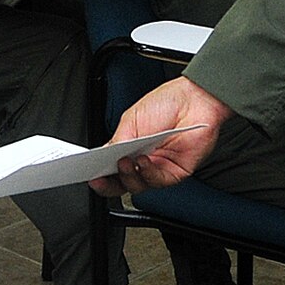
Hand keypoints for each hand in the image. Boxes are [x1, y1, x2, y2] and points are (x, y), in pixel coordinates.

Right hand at [100, 78, 233, 195]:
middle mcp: (142, 160)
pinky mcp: (174, 172)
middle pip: (122, 182)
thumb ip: (118, 140)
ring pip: (138, 185)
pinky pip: (157, 180)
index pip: (111, 168)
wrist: (194, 99)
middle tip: (101, 177)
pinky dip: (147, 173)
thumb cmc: (166, 103)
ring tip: (125, 162)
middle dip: (109, 184)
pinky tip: (143, 161)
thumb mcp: (132, 119)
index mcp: (129, 148)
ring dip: (128, 176)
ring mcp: (158, 167)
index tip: (90, 174)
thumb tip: (104, 156)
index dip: (100, 174)